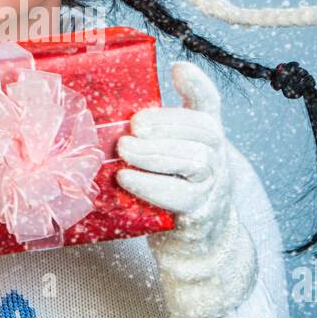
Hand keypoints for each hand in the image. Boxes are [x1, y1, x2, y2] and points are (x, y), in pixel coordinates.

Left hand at [116, 61, 256, 317]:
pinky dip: (152, 186)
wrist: (200, 249)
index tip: (178, 68)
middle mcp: (215, 156)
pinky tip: (126, 180)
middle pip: (203, 129)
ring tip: (124, 150)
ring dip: (156, 153)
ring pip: (196, 160)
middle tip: (134, 127)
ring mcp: (212, 186)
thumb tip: (100, 115)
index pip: (209, 102)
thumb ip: (148, 137)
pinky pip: (181, 197)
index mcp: (205, 136)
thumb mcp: (166, 159)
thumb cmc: (170, 193)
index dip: (197, 84)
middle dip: (167, 123)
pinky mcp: (200, 214)